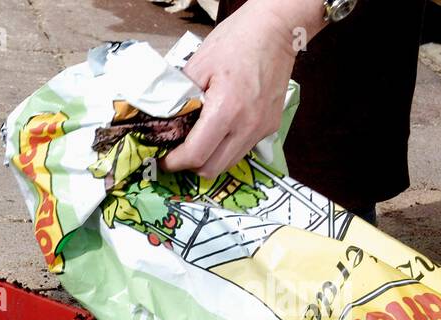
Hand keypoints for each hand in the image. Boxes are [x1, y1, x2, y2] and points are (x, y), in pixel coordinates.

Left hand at [163, 0, 319, 177]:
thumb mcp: (197, 66)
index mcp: (227, 110)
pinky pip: (243, 149)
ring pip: (229, 163)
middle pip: (212, 169)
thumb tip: (163, 123)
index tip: (164, 159)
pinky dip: (226, 147)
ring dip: (210, 159)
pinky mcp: (271, 125)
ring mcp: (262, 128)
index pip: (196, 155)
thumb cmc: (235, 42)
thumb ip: (179, 98)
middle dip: (190, 165)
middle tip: (179, 152)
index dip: (175, 163)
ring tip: (198, 142)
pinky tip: (219, 130)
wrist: (276, 29)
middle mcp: (248, 126)